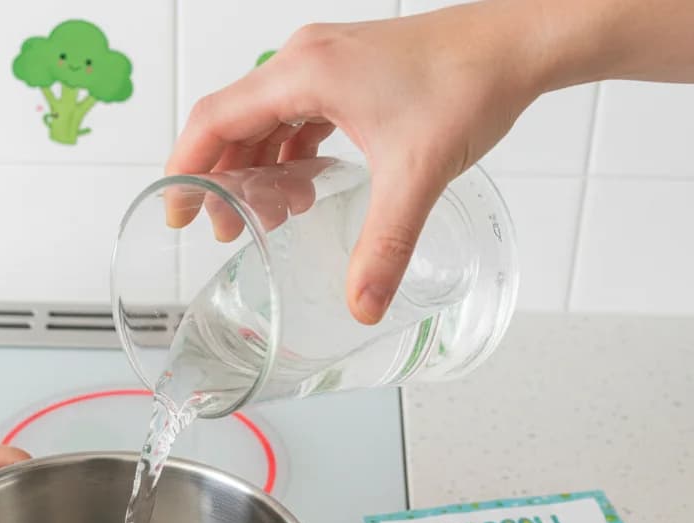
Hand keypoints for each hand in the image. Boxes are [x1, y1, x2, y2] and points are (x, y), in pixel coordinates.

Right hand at [168, 6, 542, 323]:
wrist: (518, 44)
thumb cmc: (468, 84)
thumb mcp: (416, 174)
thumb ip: (385, 246)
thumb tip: (362, 306)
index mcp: (304, 73)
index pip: (215, 119)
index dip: (186, 169)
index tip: (176, 213)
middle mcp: (305, 62)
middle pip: (234, 123)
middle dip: (223, 181)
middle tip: (228, 234)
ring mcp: (328, 66)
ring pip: (266, 121)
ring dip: (258, 170)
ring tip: (271, 218)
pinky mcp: (350, 76)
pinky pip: (297, 117)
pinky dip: (290, 155)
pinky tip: (306, 187)